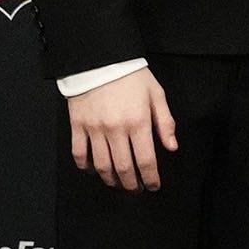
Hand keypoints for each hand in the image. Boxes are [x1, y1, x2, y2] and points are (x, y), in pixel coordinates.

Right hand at [69, 69, 176, 191]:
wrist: (99, 59)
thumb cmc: (132, 76)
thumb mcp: (156, 95)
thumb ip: (165, 122)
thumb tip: (171, 147)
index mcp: (138, 122)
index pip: (146, 160)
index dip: (151, 178)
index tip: (154, 186)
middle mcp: (115, 129)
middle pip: (123, 167)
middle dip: (132, 184)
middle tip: (137, 189)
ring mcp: (94, 128)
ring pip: (101, 165)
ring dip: (111, 180)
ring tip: (118, 183)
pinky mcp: (77, 125)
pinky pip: (79, 153)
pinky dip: (86, 167)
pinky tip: (95, 170)